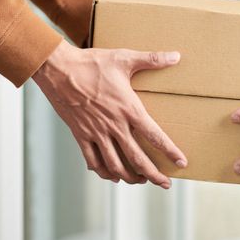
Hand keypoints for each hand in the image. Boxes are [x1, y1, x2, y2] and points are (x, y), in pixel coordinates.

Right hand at [32, 40, 186, 187]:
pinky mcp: (81, 135)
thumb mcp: (123, 58)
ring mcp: (96, 133)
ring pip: (115, 165)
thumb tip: (176, 56)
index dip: (170, 152)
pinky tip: (111, 176)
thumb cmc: (91, 63)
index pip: (155, 136)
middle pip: (137, 159)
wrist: (58, 70)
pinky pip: (93, 160)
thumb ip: (152, 59)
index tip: (181, 163)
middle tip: (165, 184)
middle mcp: (114, 125)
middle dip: (154, 175)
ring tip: (140, 181)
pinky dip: (103, 172)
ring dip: (130, 177)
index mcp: (128, 109)